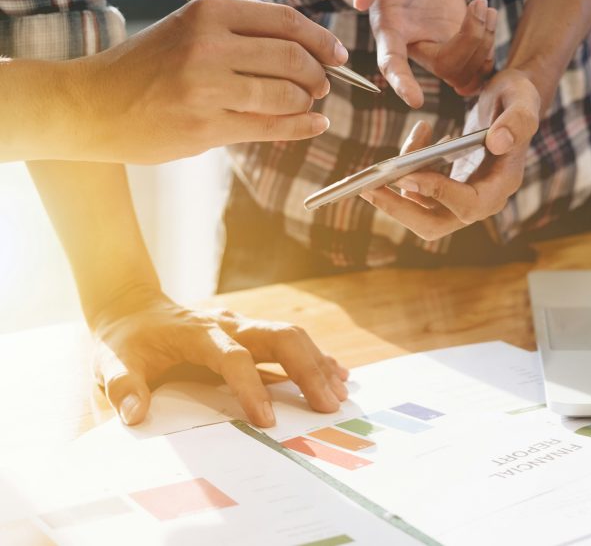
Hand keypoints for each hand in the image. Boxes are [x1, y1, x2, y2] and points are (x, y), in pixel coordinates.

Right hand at [72, 0, 348, 163]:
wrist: (92, 104)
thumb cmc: (148, 67)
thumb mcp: (189, 30)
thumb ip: (241, 35)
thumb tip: (309, 51)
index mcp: (207, 12)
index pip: (285, 21)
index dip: (321, 40)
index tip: (337, 54)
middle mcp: (209, 45)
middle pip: (292, 58)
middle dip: (318, 75)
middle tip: (323, 84)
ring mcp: (207, 88)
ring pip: (285, 95)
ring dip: (307, 102)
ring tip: (309, 105)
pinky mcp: (206, 126)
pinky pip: (270, 126)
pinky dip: (301, 127)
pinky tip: (313, 125)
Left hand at [91, 289, 348, 427]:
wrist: (134, 307)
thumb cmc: (126, 340)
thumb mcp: (112, 362)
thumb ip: (123, 386)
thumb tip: (135, 415)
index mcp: (199, 333)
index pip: (234, 358)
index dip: (251, 388)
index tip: (265, 421)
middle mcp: (230, 325)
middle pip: (280, 337)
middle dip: (307, 370)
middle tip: (327, 406)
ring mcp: (245, 327)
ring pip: (293, 337)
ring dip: (319, 365)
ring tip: (339, 397)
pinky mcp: (253, 335)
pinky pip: (293, 343)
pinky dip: (317, 359)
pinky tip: (339, 377)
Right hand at [351, 0, 496, 106]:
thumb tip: (359, 1)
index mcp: (391, 30)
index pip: (392, 64)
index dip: (402, 83)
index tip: (415, 100)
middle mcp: (415, 44)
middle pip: (446, 68)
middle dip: (471, 42)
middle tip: (479, 5)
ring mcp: (439, 44)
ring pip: (467, 70)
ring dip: (484, 43)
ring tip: (485, 7)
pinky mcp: (458, 39)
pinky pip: (479, 61)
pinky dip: (490, 44)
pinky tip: (489, 16)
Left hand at [359, 69, 540, 239]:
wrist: (512, 101)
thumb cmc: (518, 96)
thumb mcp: (523, 97)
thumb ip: (517, 120)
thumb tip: (497, 142)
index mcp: (504, 183)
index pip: (469, 204)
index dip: (438, 193)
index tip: (407, 175)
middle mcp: (484, 198)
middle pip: (437, 224)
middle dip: (400, 211)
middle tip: (369, 189)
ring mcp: (464, 196)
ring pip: (421, 212)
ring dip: (396, 191)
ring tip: (383, 161)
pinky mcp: (450, 188)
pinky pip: (419, 191)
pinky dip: (408, 170)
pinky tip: (417, 137)